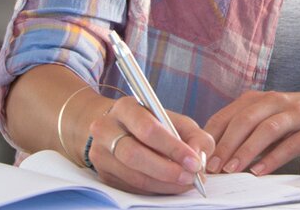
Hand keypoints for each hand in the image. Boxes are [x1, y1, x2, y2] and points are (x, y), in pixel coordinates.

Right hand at [86, 96, 213, 194]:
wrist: (117, 128)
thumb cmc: (151, 123)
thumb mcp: (175, 120)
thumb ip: (194, 135)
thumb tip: (198, 156)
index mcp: (126, 108)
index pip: (148, 129)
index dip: (173, 148)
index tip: (194, 161)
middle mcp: (107, 129)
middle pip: (134, 155)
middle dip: (167, 170)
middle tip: (190, 177)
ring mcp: (101, 154)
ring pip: (133, 176)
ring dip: (163, 184)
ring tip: (185, 183)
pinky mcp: (103, 175)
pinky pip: (130, 188)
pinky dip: (154, 190)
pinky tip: (169, 186)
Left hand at [204, 86, 299, 175]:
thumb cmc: (298, 114)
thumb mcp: (269, 113)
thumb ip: (247, 128)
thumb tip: (217, 152)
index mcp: (260, 99)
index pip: (228, 114)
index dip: (212, 135)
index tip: (200, 155)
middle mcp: (276, 102)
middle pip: (245, 120)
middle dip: (226, 144)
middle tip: (213, 166)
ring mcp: (297, 114)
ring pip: (267, 129)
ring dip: (246, 150)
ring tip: (233, 169)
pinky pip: (291, 144)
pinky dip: (274, 158)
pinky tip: (260, 170)